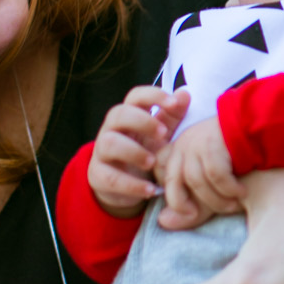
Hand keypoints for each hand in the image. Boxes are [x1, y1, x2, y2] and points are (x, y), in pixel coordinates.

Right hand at [88, 87, 188, 215]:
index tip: (174, 103)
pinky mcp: (98, 176)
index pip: (135, 96)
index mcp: (129, 115)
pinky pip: (110, 178)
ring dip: (133, 152)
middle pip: (118, 113)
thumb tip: (184, 94)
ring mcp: (101, 152)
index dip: (153, 95)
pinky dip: (131, 185)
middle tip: (163, 133)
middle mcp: (112, 129)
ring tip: (153, 162)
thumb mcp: (161, 135)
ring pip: (109, 143)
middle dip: (142, 121)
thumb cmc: (146, 152)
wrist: (128, 186)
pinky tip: (150, 189)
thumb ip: (173, 116)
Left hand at [159, 117, 245, 229]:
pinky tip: (242, 193)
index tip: (191, 207)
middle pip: (172, 182)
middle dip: (183, 205)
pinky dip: (229, 189)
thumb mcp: (210, 187)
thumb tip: (163, 222)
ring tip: (232, 206)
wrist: (261, 130)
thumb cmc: (236, 160)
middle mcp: (183, 143)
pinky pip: (216, 175)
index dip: (172, 195)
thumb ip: (191, 206)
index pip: (160, 175)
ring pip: (196, 181)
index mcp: (177, 150)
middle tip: (198, 216)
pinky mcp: (214, 143)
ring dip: (215, 200)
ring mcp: (197, 142)